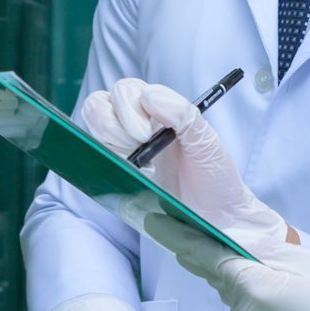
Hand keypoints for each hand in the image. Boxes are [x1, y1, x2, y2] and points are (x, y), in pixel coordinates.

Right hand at [81, 79, 288, 258]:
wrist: (216, 220)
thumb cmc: (215, 178)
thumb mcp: (206, 142)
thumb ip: (182, 114)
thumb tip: (149, 96)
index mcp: (160, 113)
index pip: (127, 90)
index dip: (129, 105)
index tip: (147, 131)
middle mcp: (137, 127)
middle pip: (100, 103)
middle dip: (115, 122)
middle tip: (140, 142)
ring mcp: (123, 151)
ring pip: (93, 126)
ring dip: (109, 137)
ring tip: (137, 160)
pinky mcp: (116, 174)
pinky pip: (94, 157)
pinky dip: (102, 158)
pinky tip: (127, 172)